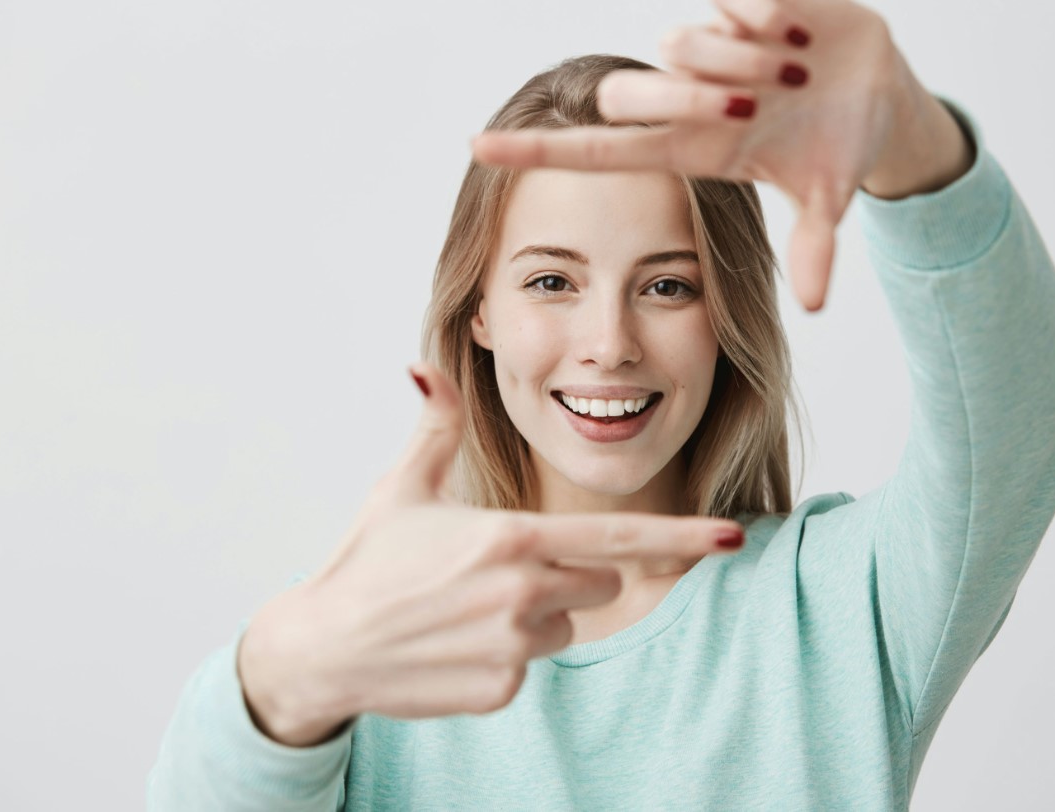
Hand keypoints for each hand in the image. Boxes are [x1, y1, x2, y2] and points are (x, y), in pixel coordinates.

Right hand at [236, 362, 745, 746]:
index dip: (681, 537)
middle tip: (505, 567)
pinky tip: (458, 642)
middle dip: (571, 571)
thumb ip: (435, 425)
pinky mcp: (502, 689)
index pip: (619, 537)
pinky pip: (533, 665)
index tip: (730, 535)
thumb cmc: (367, 560)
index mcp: (512, 537)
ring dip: (538, 614)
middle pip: (600, 581)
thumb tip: (425, 365)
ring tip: (472, 606)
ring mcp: (514, 647)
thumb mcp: (404, 486)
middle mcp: (523, 593)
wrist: (324, 647)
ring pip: (568, 623)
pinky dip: (508, 654)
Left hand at [470, 0, 921, 310]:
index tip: (475, 149)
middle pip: (626, 95)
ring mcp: (710, 47)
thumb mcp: (828, 197)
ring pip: (678, 44)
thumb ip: (816, 244)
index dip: (538, 151)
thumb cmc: (838, 149)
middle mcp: (688, 96)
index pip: (597, 151)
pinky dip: (766, 14)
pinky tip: (799, 32)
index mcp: (693, 147)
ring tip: (796, 69)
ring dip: (741, 59)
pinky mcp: (743, 3)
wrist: (882, 92)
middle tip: (756, 101)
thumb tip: (815, 308)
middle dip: (684, 95)